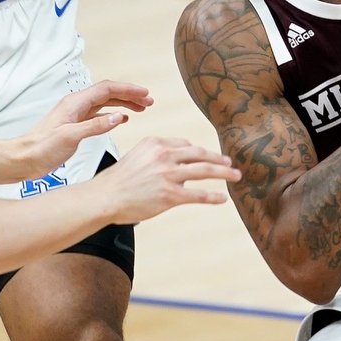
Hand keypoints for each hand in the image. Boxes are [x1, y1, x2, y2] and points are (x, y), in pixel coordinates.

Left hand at [21, 81, 153, 177]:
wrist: (25, 158)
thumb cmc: (41, 148)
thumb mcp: (70, 137)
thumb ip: (95, 126)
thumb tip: (118, 116)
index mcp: (75, 103)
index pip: (107, 89)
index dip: (128, 90)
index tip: (144, 94)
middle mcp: (76, 105)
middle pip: (109, 93)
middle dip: (130, 95)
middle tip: (148, 101)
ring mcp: (76, 114)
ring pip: (106, 103)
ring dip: (124, 103)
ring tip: (141, 108)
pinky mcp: (76, 125)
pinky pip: (99, 114)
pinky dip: (113, 114)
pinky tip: (122, 119)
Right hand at [96, 138, 241, 224]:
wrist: (105, 197)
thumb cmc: (118, 181)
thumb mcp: (137, 156)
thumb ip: (158, 155)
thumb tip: (179, 163)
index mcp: (155, 142)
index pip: (185, 144)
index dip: (199, 152)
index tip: (209, 157)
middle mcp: (164, 155)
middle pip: (200, 154)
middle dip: (218, 158)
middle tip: (231, 163)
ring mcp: (168, 174)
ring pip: (204, 171)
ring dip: (223, 173)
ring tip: (235, 176)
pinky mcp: (170, 195)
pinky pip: (198, 194)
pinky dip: (213, 197)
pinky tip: (222, 198)